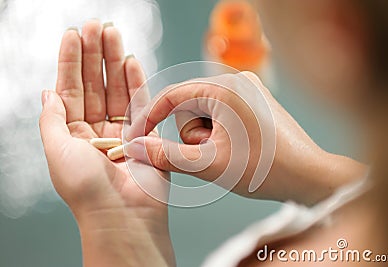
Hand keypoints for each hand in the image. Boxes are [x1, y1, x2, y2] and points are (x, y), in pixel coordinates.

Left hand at [39, 20, 173, 265]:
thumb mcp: (57, 150)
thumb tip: (47, 91)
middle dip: (94, 54)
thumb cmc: (86, 189)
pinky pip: (140, 103)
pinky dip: (136, 81)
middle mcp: (96, 130)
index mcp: (72, 134)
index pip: (70, 89)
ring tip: (113, 33)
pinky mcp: (145, 134)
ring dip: (115, 61)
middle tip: (96, 25)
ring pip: (117, 88)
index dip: (71, 61)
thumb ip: (52, 119)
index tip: (73, 34)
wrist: (123, 215)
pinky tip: (131, 61)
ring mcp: (121, 131)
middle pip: (94, 84)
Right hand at [125, 72, 365, 204]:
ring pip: (204, 112)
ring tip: (228, 154)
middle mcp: (237, 80)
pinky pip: (221, 113)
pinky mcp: (255, 99)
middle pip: (189, 106)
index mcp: (224, 88)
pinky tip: (236, 148)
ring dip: (206, 136)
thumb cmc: (264, 169)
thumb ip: (166, 155)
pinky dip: (218, 132)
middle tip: (212, 155)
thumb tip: (134, 147)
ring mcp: (249, 88)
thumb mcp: (208, 164)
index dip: (150, 117)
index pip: (172, 96)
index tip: (137, 137)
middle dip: (192, 135)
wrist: (309, 175)